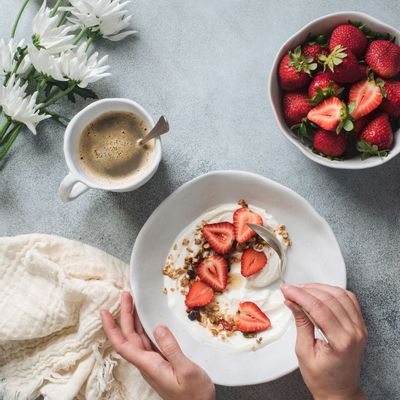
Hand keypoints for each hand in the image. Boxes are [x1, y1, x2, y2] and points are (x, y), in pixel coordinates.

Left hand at [100, 292, 215, 399]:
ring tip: (133, 303)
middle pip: (129, 337)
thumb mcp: (186, 371)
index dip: (111, 328)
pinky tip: (147, 320)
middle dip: (124, 315)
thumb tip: (158, 327)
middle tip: (125, 295)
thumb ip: (171, 349)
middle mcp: (148, 363)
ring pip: (138, 338)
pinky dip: (144, 327)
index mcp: (149, 365)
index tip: (104, 312)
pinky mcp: (162, 362)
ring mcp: (154, 362)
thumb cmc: (194, 395)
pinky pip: (148, 341)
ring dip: (133, 320)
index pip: (123, 344)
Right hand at [281, 283, 366, 399]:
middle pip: (329, 298)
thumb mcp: (304, 352)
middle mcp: (354, 333)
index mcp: (341, 342)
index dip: (299, 295)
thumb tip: (292, 301)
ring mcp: (359, 328)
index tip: (286, 290)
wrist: (340, 391)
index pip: (318, 308)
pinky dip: (333, 291)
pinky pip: (349, 299)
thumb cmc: (322, 378)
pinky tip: (320, 292)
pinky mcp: (359, 324)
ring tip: (302, 289)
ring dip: (319, 287)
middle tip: (290, 289)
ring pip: (341, 294)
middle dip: (306, 290)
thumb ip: (301, 323)